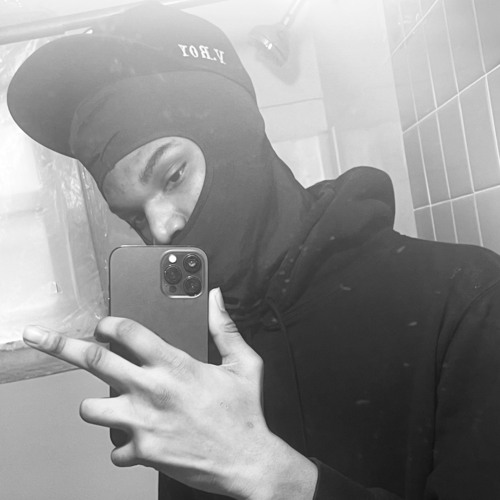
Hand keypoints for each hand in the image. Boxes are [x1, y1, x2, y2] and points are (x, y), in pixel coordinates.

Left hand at [23, 288, 316, 499]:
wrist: (247, 462)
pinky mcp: (142, 451)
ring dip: (95, 404)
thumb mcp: (243, 363)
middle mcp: (151, 390)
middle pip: (94, 360)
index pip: (128, 332)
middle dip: (62, 345)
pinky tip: (138, 439)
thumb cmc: (244, 413)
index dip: (110, 322)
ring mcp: (141, 422)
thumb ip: (224, 327)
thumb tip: (214, 298)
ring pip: (90, 408)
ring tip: (108, 402)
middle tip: (41, 338)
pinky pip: (114, 448)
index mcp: (174, 365)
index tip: (104, 324)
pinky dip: (122, 443)